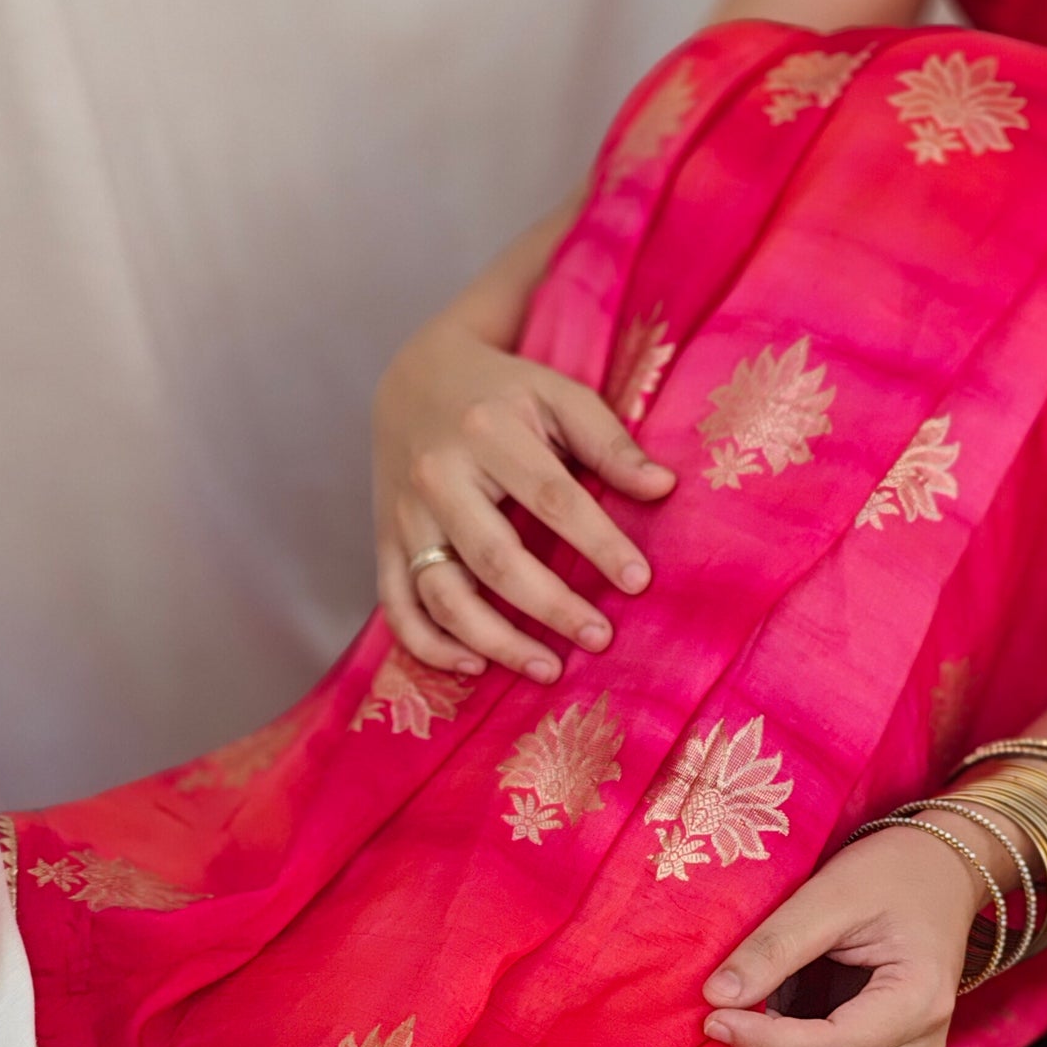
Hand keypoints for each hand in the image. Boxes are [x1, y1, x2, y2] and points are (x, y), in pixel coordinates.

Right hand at [373, 319, 676, 682]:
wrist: (415, 376)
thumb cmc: (503, 392)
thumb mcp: (558, 396)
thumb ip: (608, 442)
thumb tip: (663, 487)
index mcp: (487, 431)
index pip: (551, 498)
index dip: (597, 543)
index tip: (638, 581)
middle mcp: (437, 475)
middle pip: (494, 557)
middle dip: (550, 606)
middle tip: (600, 639)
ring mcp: (404, 514)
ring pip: (442, 593)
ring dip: (495, 642)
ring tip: (547, 669)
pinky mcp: (383, 541)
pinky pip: (397, 605)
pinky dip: (429, 645)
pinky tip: (475, 667)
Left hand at [701, 821, 986, 1046]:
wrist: (939, 870)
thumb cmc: (890, 872)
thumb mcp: (830, 895)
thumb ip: (775, 947)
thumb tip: (716, 996)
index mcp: (919, 1000)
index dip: (764, 1041)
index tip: (712, 1017)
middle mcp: (922, 1041)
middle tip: (723, 1005)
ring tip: (751, 1004)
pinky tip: (774, 1015)